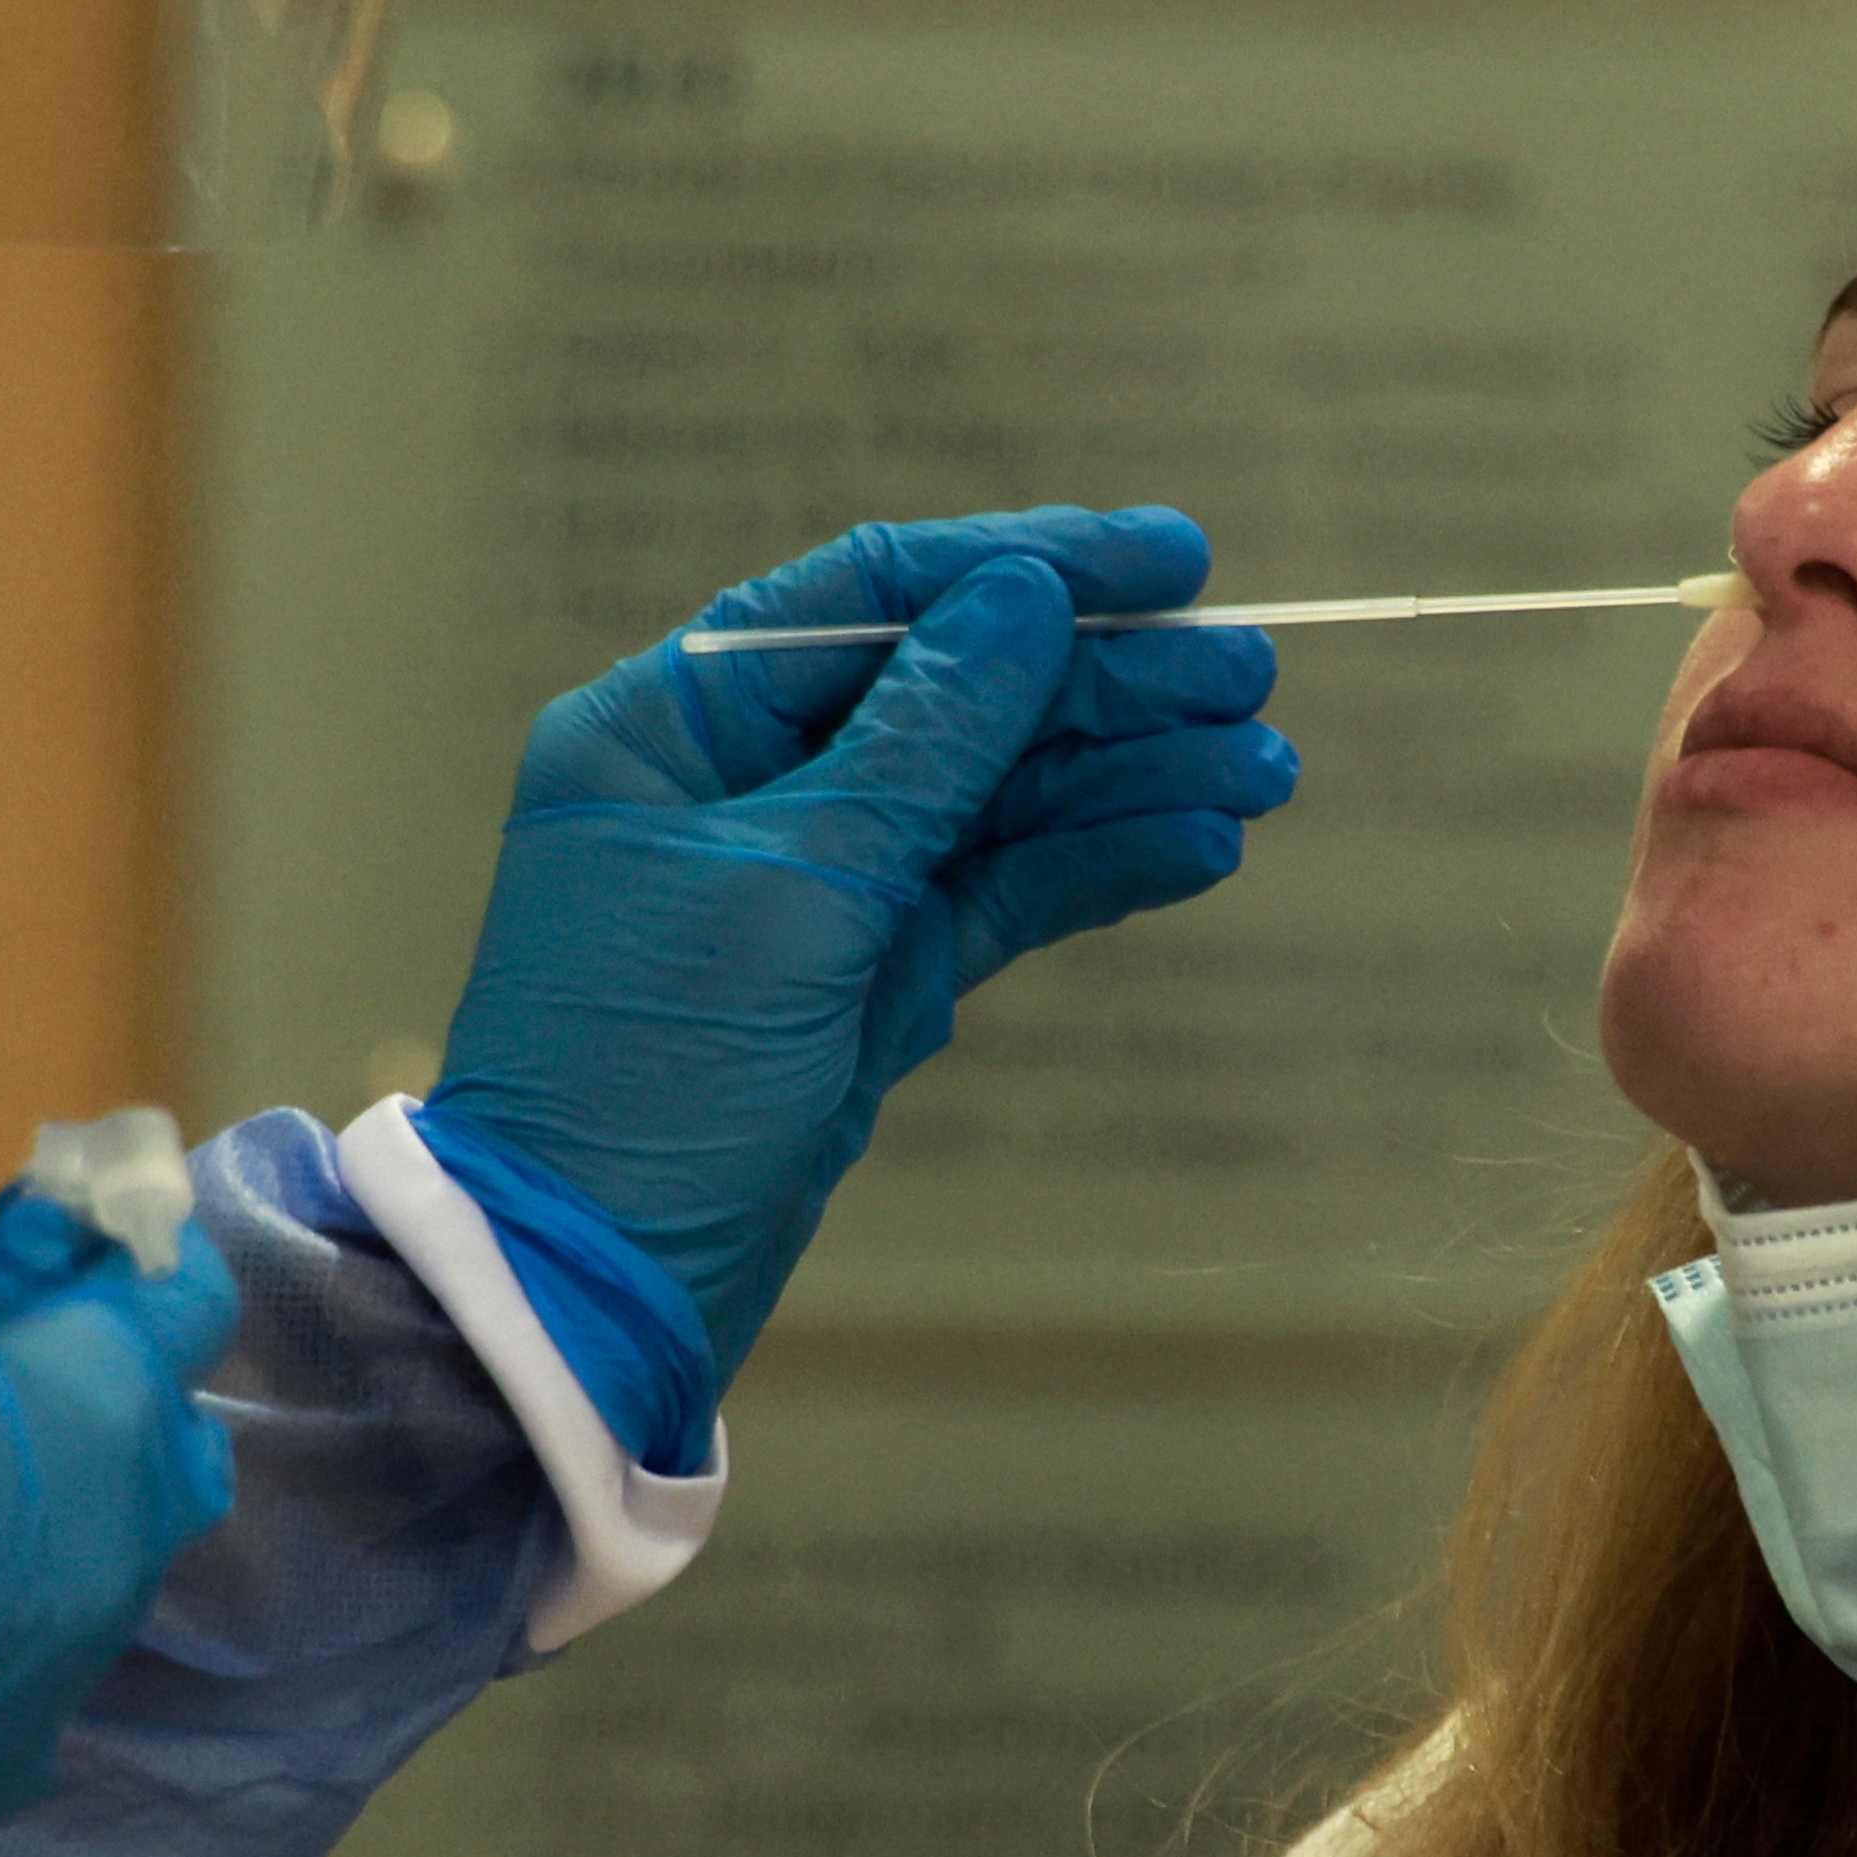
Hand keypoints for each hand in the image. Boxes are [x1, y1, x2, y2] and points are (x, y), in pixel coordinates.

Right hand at [0, 1195, 242, 1856]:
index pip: (189, 1308)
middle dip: (119, 1404)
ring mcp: (59, 1681)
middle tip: (7, 1378)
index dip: (141, 1261)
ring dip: (57, 1530)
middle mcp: (115, 1557)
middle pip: (169, 1458)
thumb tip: (59, 1234)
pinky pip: (31, 1686)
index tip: (83, 1243)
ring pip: (106, 1581)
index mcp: (98, 1419)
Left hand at [412, 507, 1295, 1393]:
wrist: (592, 1300)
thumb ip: (923, 742)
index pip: (873, 596)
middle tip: (1253, 676)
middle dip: (1105, 682)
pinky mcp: (869, 980)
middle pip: (954, 692)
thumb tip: (1026, 599)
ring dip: (1127, 777)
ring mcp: (814, 885)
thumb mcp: (792, 890)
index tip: (1173, 556)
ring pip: (994, 797)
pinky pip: (997, 894)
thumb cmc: (646, 1078)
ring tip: (1265, 768)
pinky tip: (1199, 843)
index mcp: (672, 724)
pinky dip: (1094, 869)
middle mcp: (741, 784)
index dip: (1026, 567)